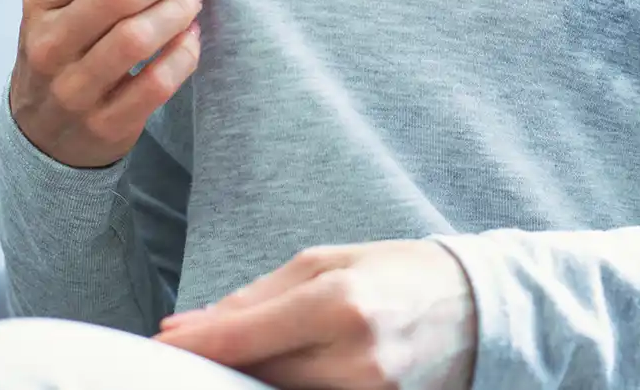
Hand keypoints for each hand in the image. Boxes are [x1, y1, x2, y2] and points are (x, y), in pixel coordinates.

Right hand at [9, 0, 205, 168]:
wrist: (44, 131)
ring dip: (178, 9)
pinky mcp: (104, 124)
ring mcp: (73, 89)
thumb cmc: (68, 49)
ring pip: (137, 38)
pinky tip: (192, 35)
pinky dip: (183, 54)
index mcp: (39, 4)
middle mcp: (49, 46)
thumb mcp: (64, 4)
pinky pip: (156, 83)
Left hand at [154, 240, 476, 389]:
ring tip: (253, 353)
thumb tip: (191, 325)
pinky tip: (284, 371)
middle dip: (221, 362)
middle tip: (196, 347)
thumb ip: (257, 296)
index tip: (161, 344)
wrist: (477, 306)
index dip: (195, 345)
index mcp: (339, 303)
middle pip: (256, 375)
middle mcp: (354, 357)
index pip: (243, 337)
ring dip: (255, 377)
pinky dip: (289, 387)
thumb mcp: (327, 262)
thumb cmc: (398, 273)